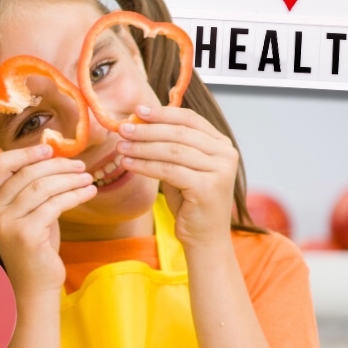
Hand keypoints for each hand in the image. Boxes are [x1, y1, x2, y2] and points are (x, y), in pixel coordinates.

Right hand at [0, 145, 94, 298]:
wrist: (35, 284)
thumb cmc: (36, 245)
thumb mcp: (29, 211)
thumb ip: (32, 186)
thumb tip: (52, 153)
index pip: (0, 164)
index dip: (25, 153)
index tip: (49, 149)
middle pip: (26, 173)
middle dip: (58, 166)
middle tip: (80, 166)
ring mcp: (6, 223)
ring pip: (42, 187)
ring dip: (70, 179)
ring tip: (87, 178)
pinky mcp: (25, 235)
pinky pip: (55, 205)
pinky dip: (75, 195)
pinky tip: (88, 193)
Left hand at [116, 104, 238, 249]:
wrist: (204, 237)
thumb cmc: (189, 201)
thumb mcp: (179, 166)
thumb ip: (166, 145)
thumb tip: (137, 121)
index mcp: (221, 144)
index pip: (190, 119)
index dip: (162, 113)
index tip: (138, 110)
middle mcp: (226, 154)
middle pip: (179, 133)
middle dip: (147, 130)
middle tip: (123, 129)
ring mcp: (220, 171)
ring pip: (172, 151)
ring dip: (142, 147)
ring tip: (121, 147)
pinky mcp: (208, 187)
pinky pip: (169, 170)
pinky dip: (145, 166)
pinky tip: (128, 164)